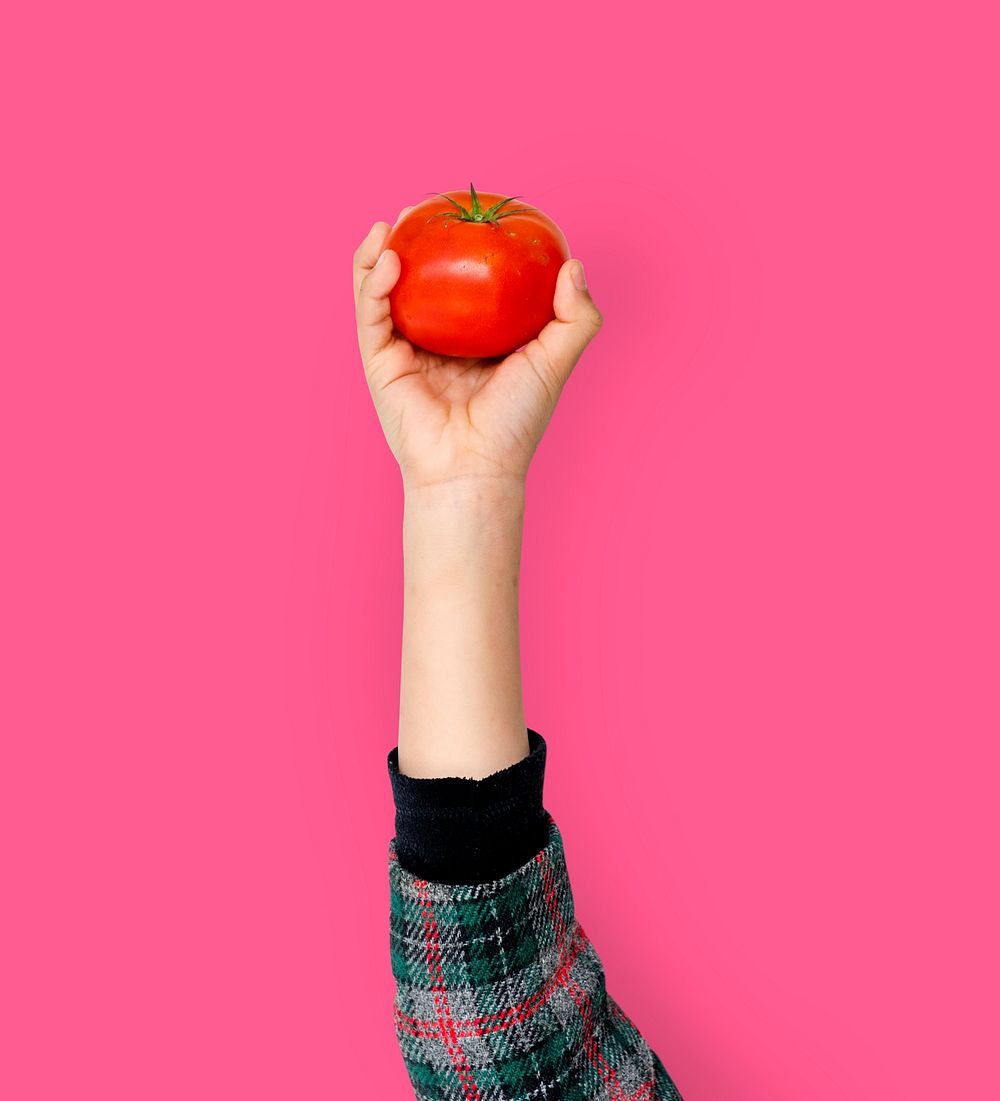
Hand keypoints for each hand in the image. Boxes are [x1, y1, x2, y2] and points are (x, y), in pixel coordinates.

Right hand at [352, 212, 602, 491]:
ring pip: (384, 291)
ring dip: (380, 254)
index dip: (461, 248)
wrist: (475, 466)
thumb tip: (573, 265)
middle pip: (418, 281)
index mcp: (473, 340)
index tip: (469, 215)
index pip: (463, 284)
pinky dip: (372, 282)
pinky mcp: (379, 362)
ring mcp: (404, 351)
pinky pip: (372, 313)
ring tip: (394, 223)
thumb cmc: (517, 422)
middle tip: (422, 209)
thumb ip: (575, 318)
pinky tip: (386, 256)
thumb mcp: (555, 362)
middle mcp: (436, 341)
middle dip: (413, 243)